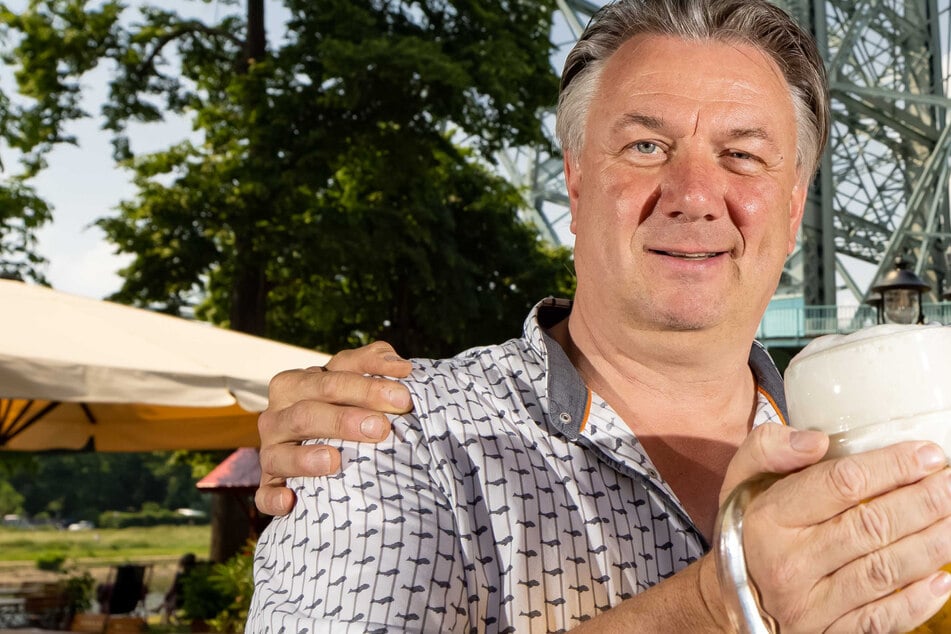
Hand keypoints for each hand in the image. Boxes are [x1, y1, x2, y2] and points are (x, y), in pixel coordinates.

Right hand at [254, 341, 412, 516]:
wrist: (326, 441)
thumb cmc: (346, 402)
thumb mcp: (359, 377)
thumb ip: (376, 363)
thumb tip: (400, 368)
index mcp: (295, 384)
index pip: (330, 380)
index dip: (367, 387)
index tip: (402, 398)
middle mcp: (277, 416)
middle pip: (306, 414)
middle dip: (343, 420)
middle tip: (381, 428)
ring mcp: (271, 452)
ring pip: (280, 454)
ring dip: (305, 459)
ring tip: (334, 461)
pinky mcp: (270, 485)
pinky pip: (265, 494)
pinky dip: (274, 498)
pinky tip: (290, 502)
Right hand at [721, 426, 950, 632]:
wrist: (731, 601)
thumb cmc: (746, 532)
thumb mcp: (739, 480)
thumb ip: (768, 448)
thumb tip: (817, 441)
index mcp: (770, 517)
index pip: (841, 484)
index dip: (892, 466)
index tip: (928, 455)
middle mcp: (790, 562)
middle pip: (871, 526)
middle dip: (924, 502)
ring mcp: (810, 604)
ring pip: (883, 571)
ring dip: (931, 545)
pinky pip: (881, 620)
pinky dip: (917, 601)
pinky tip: (943, 578)